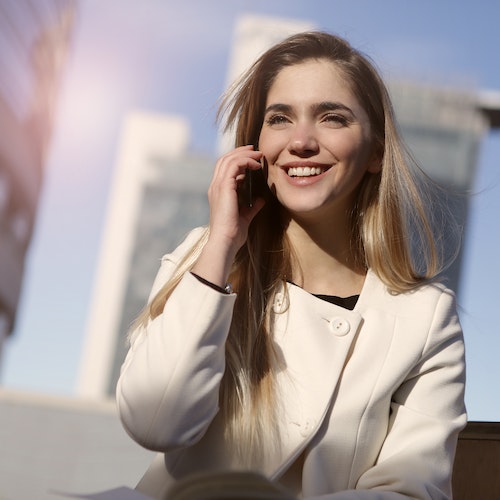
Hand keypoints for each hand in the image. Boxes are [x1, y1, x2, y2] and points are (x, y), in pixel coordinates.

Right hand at [191, 146, 264, 286]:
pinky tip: (256, 165)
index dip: (238, 159)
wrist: (226, 241)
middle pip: (225, 159)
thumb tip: (261, 200)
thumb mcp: (245, 217)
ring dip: (244, 154)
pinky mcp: (224, 187)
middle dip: (240, 151)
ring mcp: (218, 186)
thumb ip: (252, 207)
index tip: (252, 158)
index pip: (224, 168)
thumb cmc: (233, 234)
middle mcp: (216, 187)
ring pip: (228, 159)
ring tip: (258, 154)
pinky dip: (245, 161)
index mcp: (218, 192)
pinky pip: (234, 165)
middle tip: (255, 150)